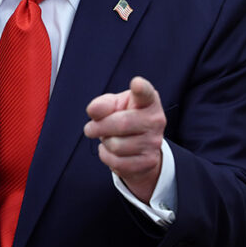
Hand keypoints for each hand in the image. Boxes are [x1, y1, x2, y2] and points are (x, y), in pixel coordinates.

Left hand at [83, 77, 165, 202]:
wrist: (139, 147)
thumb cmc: (124, 118)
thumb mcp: (114, 106)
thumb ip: (103, 105)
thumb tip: (93, 110)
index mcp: (148, 101)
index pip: (145, 93)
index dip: (141, 88)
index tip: (136, 83)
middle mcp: (156, 120)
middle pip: (121, 124)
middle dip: (99, 127)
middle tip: (90, 128)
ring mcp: (154, 142)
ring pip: (116, 145)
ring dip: (105, 143)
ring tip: (108, 139)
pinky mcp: (149, 161)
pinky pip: (118, 162)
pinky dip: (107, 157)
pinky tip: (111, 151)